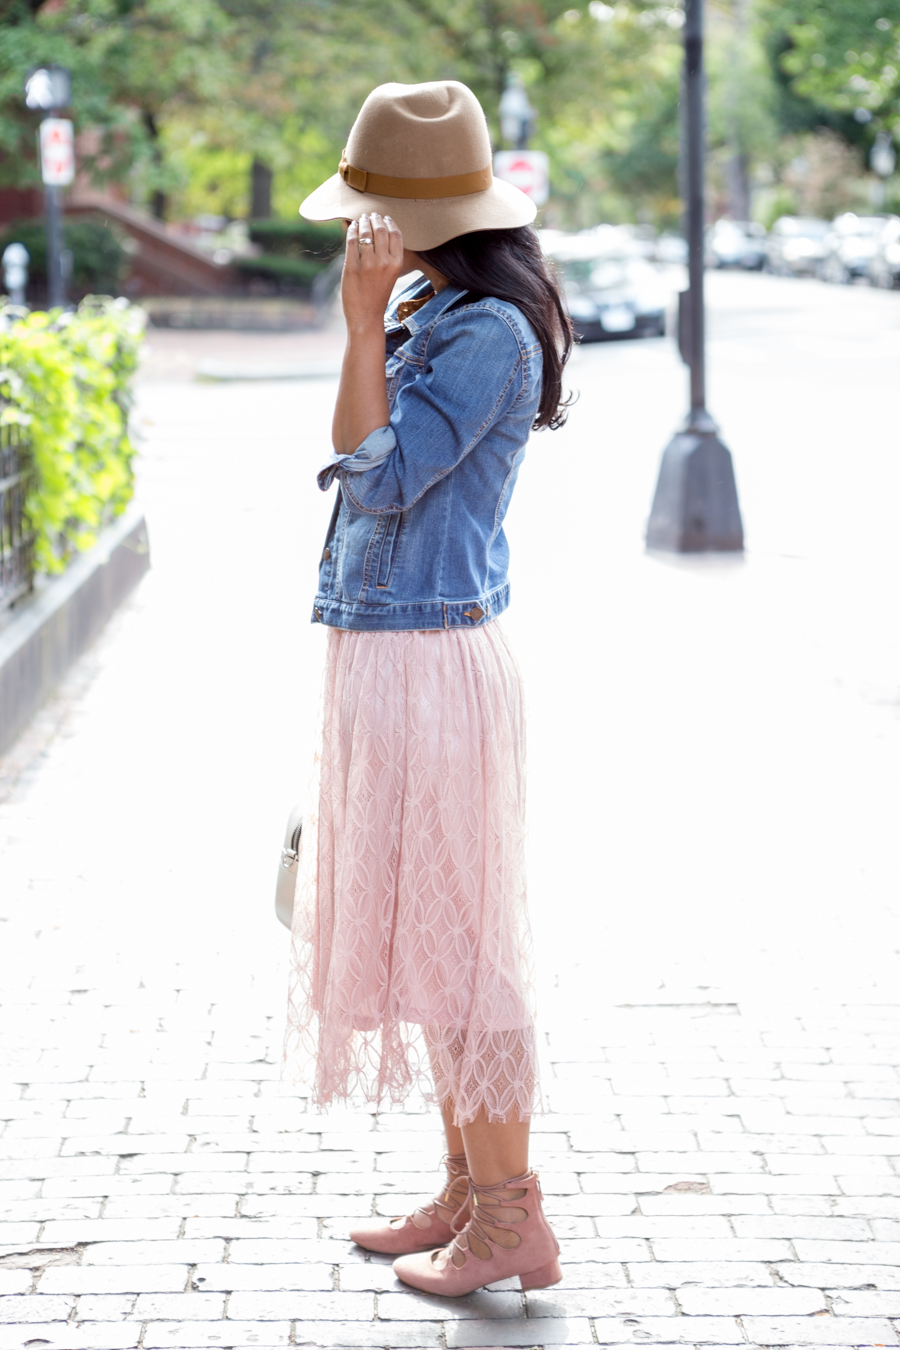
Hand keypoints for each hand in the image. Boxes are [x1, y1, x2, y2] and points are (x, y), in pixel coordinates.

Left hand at [341, 212, 404, 334]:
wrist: (367, 317)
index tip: (384, 217)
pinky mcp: (352, 267)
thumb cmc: (378, 296)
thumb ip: (388, 255)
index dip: (389, 222)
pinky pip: (351, 241)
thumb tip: (379, 231)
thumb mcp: (391, 275)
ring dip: (363, 222)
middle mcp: (384, 262)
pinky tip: (351, 227)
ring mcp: (367, 264)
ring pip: (365, 232)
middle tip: (370, 215)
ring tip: (361, 219)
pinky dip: (351, 230)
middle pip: (380, 229)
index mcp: (397, 263)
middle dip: (375, 218)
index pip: (395, 234)